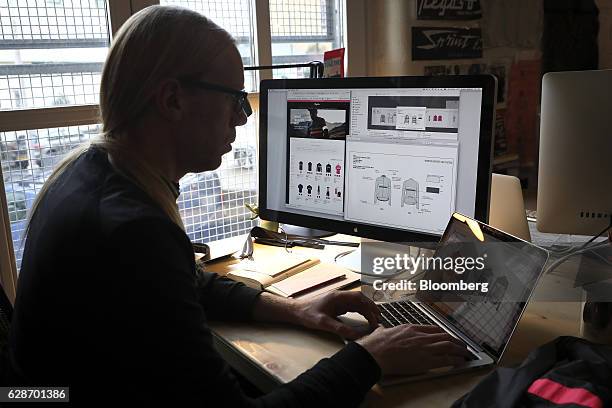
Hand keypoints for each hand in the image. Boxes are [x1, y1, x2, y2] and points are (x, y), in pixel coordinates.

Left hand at [294, 291, 379, 339]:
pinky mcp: (337, 306)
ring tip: (374, 321)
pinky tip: (364, 319)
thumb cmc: (307, 314)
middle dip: (370, 309)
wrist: (296, 312)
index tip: (377, 315)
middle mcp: (340, 297)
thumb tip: (355, 335)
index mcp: (337, 296)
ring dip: (366, 311)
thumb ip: (340, 329)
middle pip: (360, 300)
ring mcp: (339, 301)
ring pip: (357, 304)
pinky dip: (360, 313)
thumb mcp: (324, 323)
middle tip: (378, 320)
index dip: (370, 305)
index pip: (359, 297)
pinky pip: (352, 307)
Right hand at [356, 324, 471, 375]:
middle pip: (445, 336)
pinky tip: (460, 361)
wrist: (375, 354)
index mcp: (411, 328)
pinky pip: (447, 359)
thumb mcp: (382, 331)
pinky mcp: (426, 360)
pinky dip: (456, 360)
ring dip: (460, 349)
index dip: (443, 333)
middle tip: (462, 344)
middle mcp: (421, 336)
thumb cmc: (376, 345)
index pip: (433, 328)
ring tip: (466, 353)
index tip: (447, 336)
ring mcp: (425, 348)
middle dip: (456, 340)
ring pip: (449, 345)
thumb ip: (385, 330)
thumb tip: (381, 329)